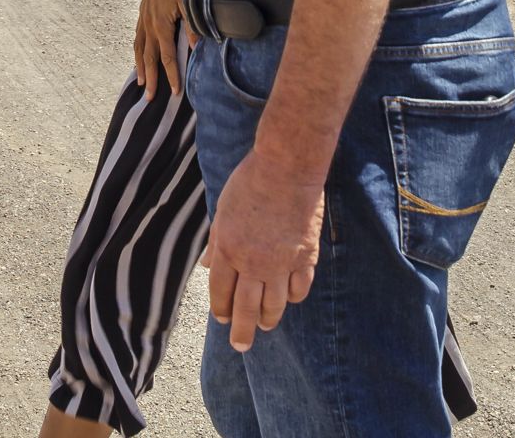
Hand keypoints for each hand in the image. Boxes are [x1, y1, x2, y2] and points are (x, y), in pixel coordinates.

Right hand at [135, 0, 186, 98]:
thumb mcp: (190, 2)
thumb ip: (193, 28)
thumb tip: (196, 50)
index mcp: (161, 24)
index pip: (165, 57)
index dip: (170, 76)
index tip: (174, 93)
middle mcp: (149, 22)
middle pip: (148, 57)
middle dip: (151, 78)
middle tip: (150, 98)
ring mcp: (144, 15)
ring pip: (139, 46)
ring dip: (140, 66)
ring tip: (141, 82)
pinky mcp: (144, 8)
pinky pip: (138, 34)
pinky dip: (137, 48)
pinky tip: (139, 53)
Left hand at [204, 151, 324, 351]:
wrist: (287, 169)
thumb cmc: (249, 183)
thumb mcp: (223, 210)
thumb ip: (217, 242)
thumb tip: (209, 266)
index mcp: (228, 249)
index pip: (221, 291)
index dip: (221, 309)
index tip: (222, 320)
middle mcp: (253, 262)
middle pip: (246, 307)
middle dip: (241, 331)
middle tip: (240, 345)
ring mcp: (282, 263)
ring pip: (274, 305)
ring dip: (267, 319)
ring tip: (264, 326)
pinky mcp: (305, 258)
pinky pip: (299, 289)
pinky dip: (293, 298)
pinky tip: (289, 300)